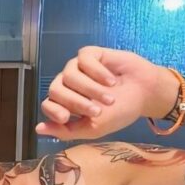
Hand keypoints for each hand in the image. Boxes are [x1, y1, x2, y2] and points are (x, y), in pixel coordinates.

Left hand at [35, 47, 168, 140]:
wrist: (146, 94)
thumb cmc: (120, 112)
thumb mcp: (94, 128)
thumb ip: (67, 131)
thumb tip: (38, 129)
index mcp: (66, 103)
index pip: (48, 104)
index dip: (54, 111)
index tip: (66, 118)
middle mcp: (67, 84)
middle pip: (55, 90)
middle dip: (75, 102)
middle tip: (97, 111)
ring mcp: (77, 68)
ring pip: (69, 75)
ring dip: (91, 89)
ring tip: (110, 98)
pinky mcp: (90, 54)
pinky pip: (84, 60)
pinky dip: (98, 72)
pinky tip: (112, 81)